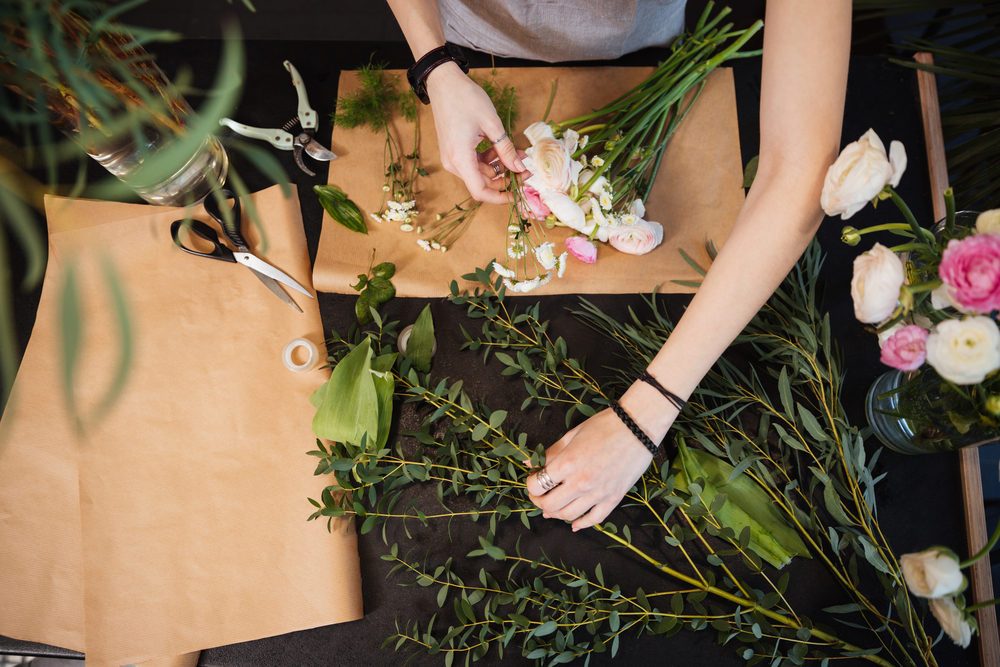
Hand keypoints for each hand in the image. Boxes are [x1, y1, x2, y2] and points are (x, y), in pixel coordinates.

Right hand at [425, 62, 524, 203]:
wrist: (443, 82)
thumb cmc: (465, 98)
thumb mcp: (492, 123)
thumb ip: (506, 149)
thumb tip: (520, 168)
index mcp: (460, 158)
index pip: (480, 192)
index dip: (500, 198)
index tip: (518, 195)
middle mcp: (453, 163)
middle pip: (482, 182)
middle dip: (506, 179)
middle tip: (526, 169)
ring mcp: (451, 157)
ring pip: (480, 173)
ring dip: (500, 168)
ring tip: (518, 154)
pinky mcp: (453, 151)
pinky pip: (473, 163)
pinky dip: (490, 160)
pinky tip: (503, 149)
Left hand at [525, 383, 678, 530]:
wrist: (638, 426)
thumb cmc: (605, 425)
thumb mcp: (572, 435)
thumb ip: (550, 452)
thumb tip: (530, 463)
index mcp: (568, 463)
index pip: (537, 485)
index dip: (530, 484)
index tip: (532, 480)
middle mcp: (581, 482)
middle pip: (550, 505)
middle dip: (539, 502)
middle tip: (538, 496)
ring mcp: (598, 493)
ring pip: (569, 515)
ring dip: (556, 514)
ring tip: (552, 508)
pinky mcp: (614, 498)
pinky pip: (594, 519)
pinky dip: (581, 524)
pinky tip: (574, 524)